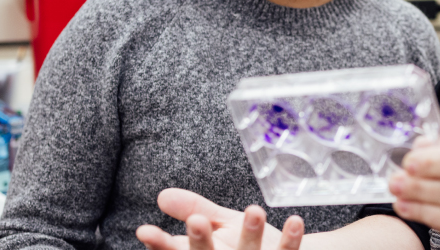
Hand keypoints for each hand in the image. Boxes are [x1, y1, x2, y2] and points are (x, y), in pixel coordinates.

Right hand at [136, 189, 303, 249]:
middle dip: (201, 242)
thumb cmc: (243, 244)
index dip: (159, 244)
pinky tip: (295, 221)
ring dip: (251, 234)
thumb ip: (193, 208)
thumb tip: (162, 195)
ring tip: (254, 210)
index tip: (144, 230)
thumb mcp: (217, 225)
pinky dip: (290, 240)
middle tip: (196, 220)